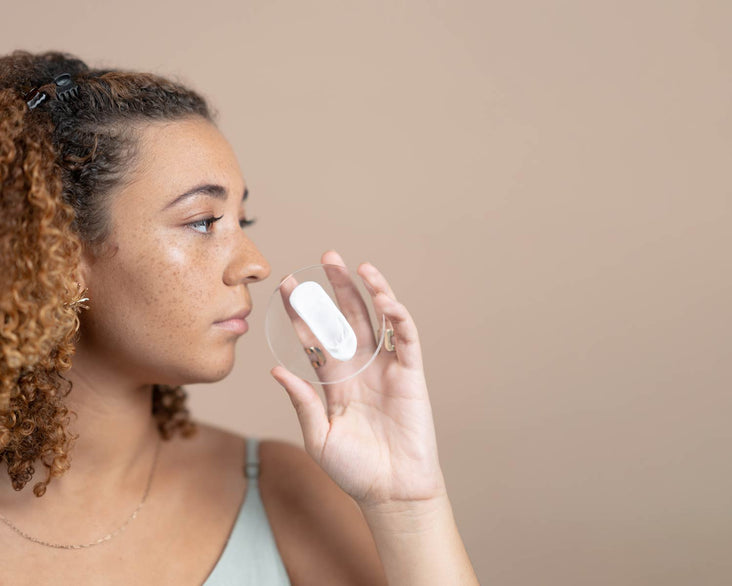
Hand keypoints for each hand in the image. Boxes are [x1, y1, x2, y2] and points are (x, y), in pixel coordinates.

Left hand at [270, 250, 445, 507]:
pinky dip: (396, 316)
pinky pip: (405, 338)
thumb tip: (276, 370)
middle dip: (336, 289)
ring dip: (367, 292)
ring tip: (354, 265)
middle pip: (346, 318)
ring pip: (376, 320)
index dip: (303, 313)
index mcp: (335, 381)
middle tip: (325, 258)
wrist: (391, 491)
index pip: (316, 337)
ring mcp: (385, 368)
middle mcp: (359, 367)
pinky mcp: (410, 374)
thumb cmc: (354, 469)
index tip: (287, 288)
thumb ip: (303, 401)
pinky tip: (382, 297)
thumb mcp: (319, 436)